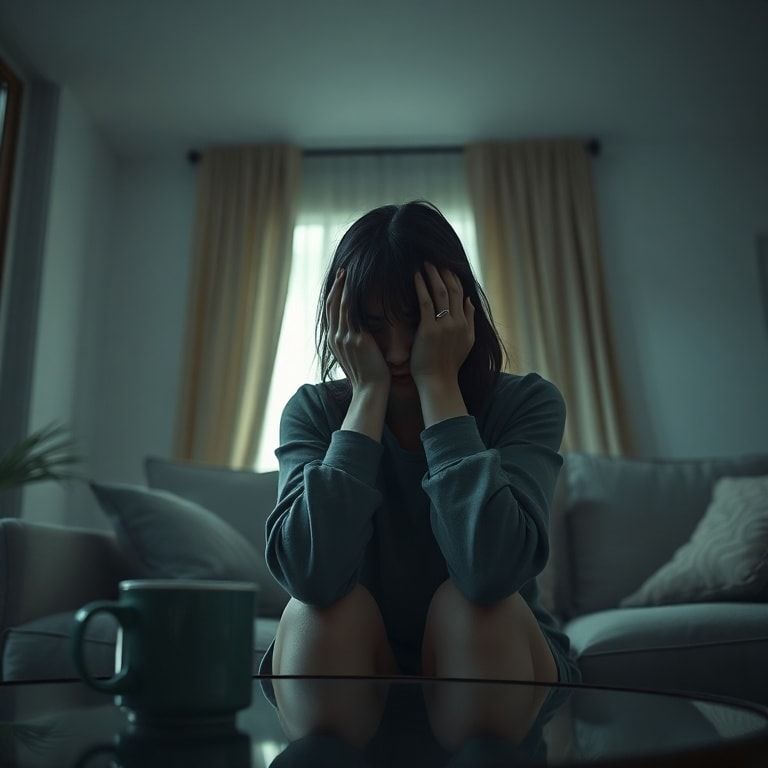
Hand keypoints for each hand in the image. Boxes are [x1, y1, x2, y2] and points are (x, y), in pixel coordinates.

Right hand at [326, 268, 390, 390]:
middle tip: (342, 270)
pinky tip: (357, 285)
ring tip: (348, 272)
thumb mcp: (357, 357)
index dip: (333, 296)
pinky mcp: (354, 338)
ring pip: (339, 304)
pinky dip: (352, 296)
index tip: (340, 282)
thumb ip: (355, 342)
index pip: (331, 313)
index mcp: (335, 342)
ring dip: (343, 287)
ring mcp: (343, 337)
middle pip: (331, 305)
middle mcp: (335, 338)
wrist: (371, 390)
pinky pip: (350, 310)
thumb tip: (361, 332)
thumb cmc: (369, 375)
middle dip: (336, 287)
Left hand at [410, 262, 474, 386]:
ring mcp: (443, 326)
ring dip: (432, 275)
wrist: (439, 382)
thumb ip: (469, 320)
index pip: (461, 294)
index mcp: (465, 324)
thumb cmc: (448, 365)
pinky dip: (421, 287)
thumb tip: (469, 300)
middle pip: (452, 290)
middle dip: (443, 272)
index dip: (453, 278)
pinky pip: (425, 303)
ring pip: (440, 293)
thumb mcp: (466, 342)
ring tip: (425, 263)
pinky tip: (415, 276)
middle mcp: (457, 322)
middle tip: (434, 258)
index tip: (445, 266)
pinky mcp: (429, 330)